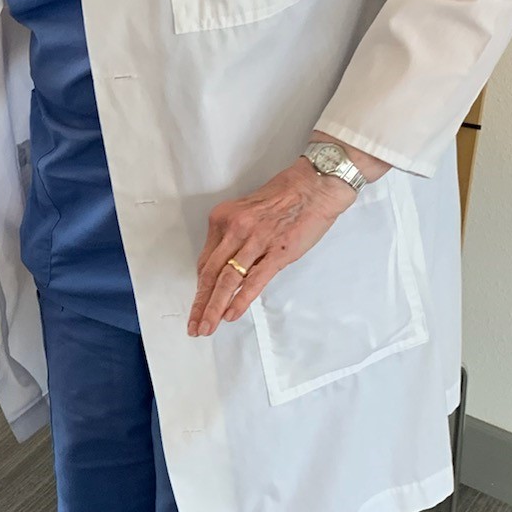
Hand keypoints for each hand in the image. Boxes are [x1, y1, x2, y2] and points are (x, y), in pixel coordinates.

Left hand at [189, 157, 357, 336]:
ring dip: (214, 308)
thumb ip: (235, 239)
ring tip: (206, 327)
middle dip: (200, 304)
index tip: (197, 305)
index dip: (200, 288)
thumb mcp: (248, 212)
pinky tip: (230, 315)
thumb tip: (227, 268)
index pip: (205, 261)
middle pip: (209, 274)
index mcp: (223, 219)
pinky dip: (239, 300)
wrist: (316, 184)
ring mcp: (255, 241)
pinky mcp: (277, 251)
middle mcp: (234, 229)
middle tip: (194, 325)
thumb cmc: (286, 195)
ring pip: (226, 281)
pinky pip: (253, 281)